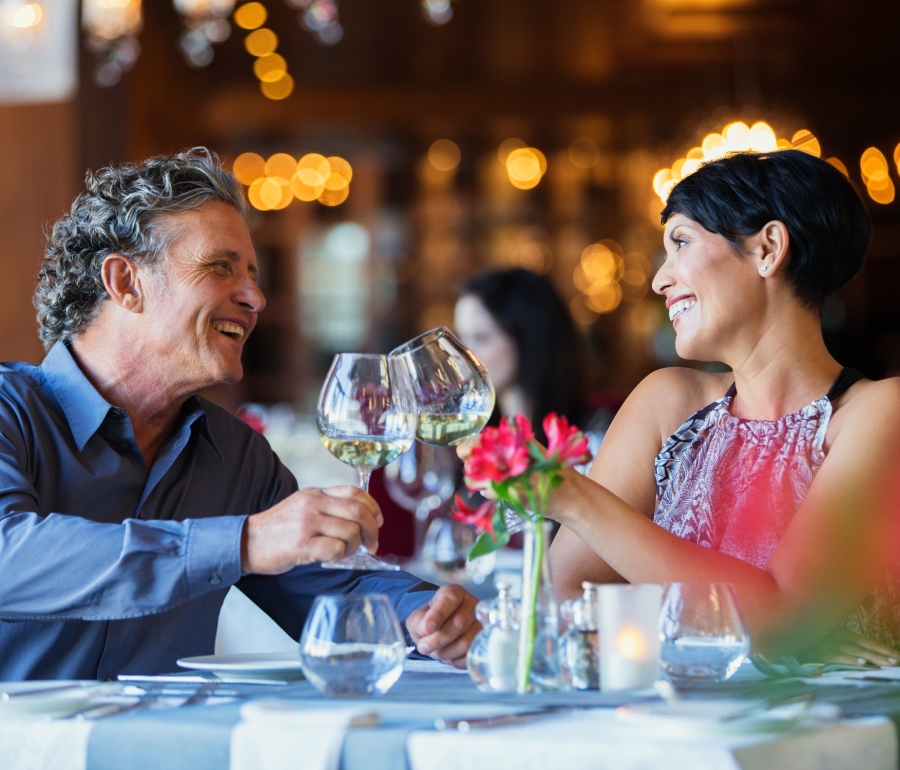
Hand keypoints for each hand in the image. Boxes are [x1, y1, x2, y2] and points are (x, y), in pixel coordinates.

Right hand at [241, 486, 382, 573]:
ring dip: (356, 546)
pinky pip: (336, 548)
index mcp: (315, 493)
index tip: (378, 521)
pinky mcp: (301, 545)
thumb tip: (360, 518)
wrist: (247, 542)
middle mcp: (313, 504)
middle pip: (358, 511)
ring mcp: (307, 523)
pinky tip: (332, 558)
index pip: (355, 492)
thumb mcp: (302, 506)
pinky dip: (341, 556)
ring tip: (346, 553)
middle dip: (372, 530)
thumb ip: (327, 506)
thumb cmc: (278, 529)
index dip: (373, 507)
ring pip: (350, 531)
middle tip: (372, 544)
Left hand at [406, 584, 479, 667]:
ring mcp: (481, 624)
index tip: (426, 629)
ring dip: (446, 652)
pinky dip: (456, 660)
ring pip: (466, 643)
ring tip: (437, 651)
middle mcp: (472, 605)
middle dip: (438, 639)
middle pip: (460, 624)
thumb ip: (420, 622)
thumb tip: (427, 629)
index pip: (450, 600)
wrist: (438, 631)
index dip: (438, 615)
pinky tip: (449, 655)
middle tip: (425, 646)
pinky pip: (471, 656)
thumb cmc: (428, 621)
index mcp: (454, 593)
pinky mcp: (484, 642)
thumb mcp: (417, 618)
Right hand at [801, 627, 899, 666]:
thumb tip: (861, 657)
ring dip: (872, 658)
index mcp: (839, 632)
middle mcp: (836, 636)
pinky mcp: (818, 652)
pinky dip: (849, 659)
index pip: (866, 641)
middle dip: (883, 654)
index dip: (882, 648)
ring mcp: (827, 644)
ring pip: (855, 651)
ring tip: (889, 664)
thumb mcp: (823, 639)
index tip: (898, 656)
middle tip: (899, 662)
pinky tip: (862, 663)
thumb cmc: (804, 640)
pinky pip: (836, 656)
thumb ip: (839, 646)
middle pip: (864, 646)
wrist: (780, 637)